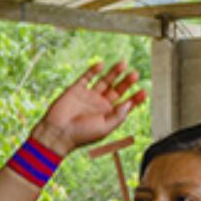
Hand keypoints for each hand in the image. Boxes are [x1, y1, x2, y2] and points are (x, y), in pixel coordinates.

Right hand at [29, 61, 145, 156]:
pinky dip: (93, 71)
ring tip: (123, 64)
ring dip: (114, 73)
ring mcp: (88, 96)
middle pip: (117, 90)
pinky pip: (87, 78)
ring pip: (104, 81)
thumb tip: (129, 103)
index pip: (125, 104)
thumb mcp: (104, 128)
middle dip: (126, 82)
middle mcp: (99, 105)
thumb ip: (118, 116)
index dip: (135, 98)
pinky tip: (101, 65)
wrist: (57, 133)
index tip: (143, 91)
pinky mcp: (76, 90)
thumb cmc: (81, 135)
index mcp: (107, 115)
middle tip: (135, 75)